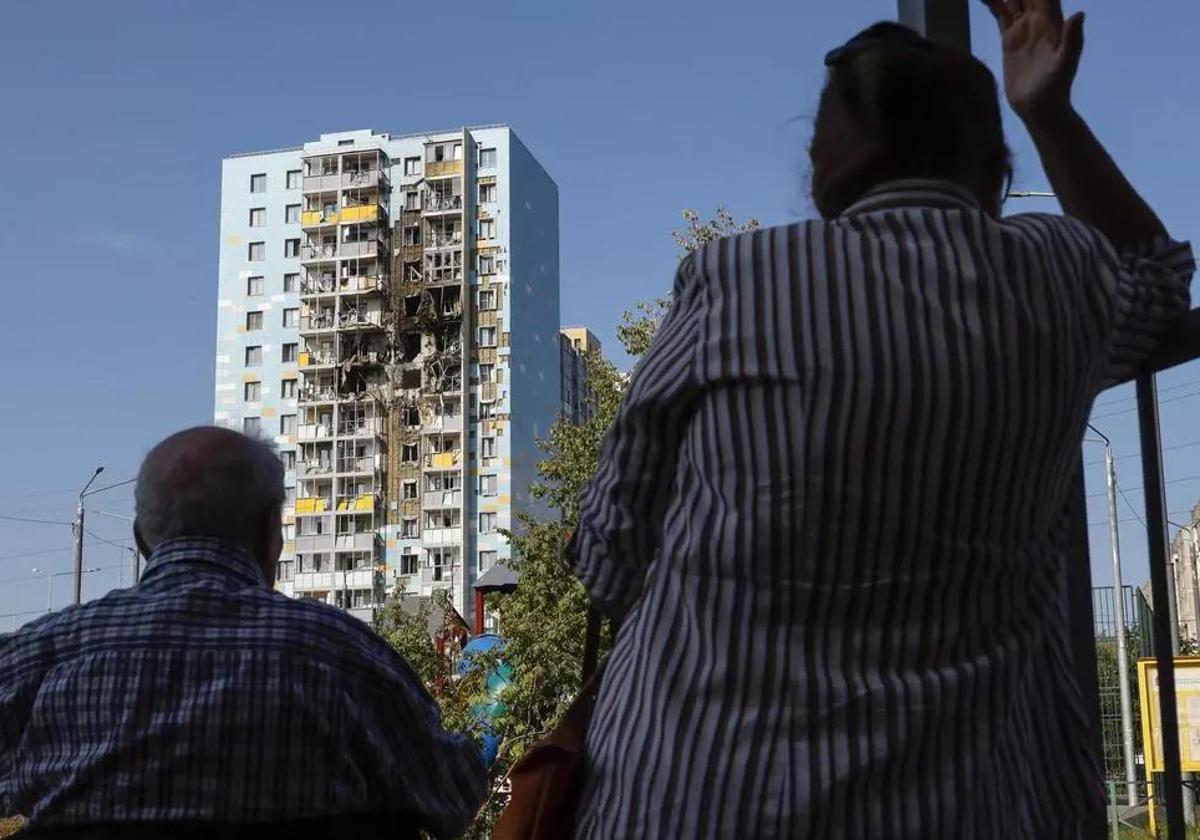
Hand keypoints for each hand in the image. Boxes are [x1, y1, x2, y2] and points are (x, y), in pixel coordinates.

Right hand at [980, 0, 1084, 121]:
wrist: (1038, 107)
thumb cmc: (1055, 88)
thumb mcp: (1065, 64)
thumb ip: (1072, 40)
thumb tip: (1079, 13)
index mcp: (1051, 21)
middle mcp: (1038, 20)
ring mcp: (1023, 29)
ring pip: (1013, 0)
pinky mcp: (1009, 40)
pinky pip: (1000, 15)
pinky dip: (992, 3)